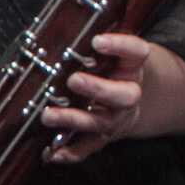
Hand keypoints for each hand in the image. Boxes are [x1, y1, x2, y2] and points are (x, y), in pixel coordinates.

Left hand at [42, 32, 148, 161]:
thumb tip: (70, 32)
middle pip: (122, 95)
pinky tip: (52, 151)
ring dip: (73, 120)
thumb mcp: (116, 52)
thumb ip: (102, 45)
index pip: (136, 52)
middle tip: (74, 80)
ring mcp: (117, 118)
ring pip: (99, 122)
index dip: (119, 46)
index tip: (98, 41)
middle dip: (97, 89)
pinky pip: (88, 148)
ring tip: (49, 115)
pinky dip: (70, 152)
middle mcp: (129, 94)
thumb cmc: (117, 70)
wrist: (135, 100)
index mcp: (134, 67)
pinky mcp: (104, 137)